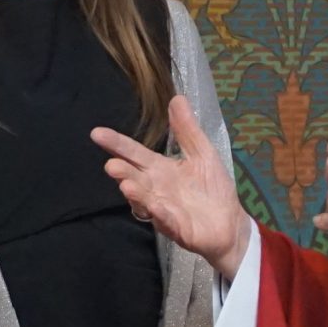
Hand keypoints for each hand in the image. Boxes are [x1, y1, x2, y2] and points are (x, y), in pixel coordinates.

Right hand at [95, 96, 251, 280]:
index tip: (97, 133)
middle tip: (111, 165)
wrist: (230, 223)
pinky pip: (166, 221)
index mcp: (160, 169)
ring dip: (136, 194)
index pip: (134, 153)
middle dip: (122, 172)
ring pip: (145, 200)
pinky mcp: (177, 228)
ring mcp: (164, 209)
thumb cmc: (212, 188)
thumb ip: (187, 130)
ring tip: (126, 185)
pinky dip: (160, 214)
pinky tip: (156, 206)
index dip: (117, 144)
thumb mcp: (203, 153)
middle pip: (134, 177)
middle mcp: (156, 189)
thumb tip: (176, 98)